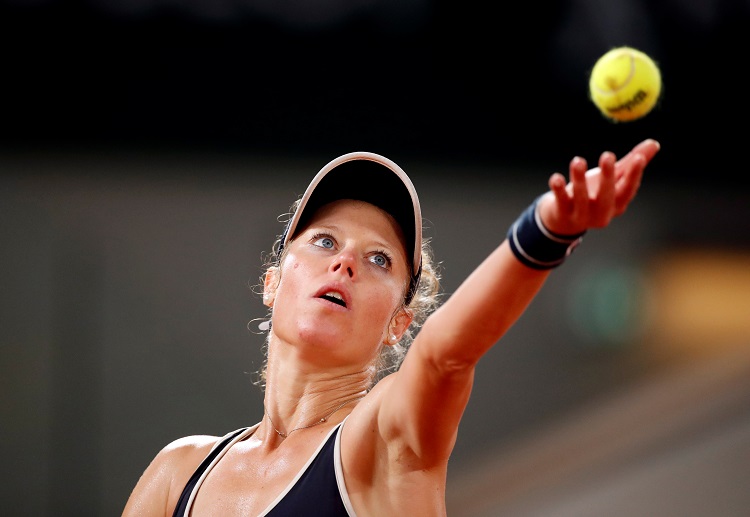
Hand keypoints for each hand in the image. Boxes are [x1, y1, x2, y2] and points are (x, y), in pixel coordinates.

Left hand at [539, 138, 660, 234]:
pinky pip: (560, 202)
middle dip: (608, 177)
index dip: (634, 175)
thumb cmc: (593, 194)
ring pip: (581, 199)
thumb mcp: (612, 179)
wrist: (563, 220)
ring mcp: (581, 216)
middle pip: (606, 196)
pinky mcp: (562, 215)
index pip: (628, 190)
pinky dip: (558, 190)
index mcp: (617, 204)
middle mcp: (601, 213)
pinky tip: (556, 177)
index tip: (638, 157)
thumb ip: (630, 163)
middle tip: (608, 155)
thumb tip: (654, 143)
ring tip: (577, 160)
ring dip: (579, 179)